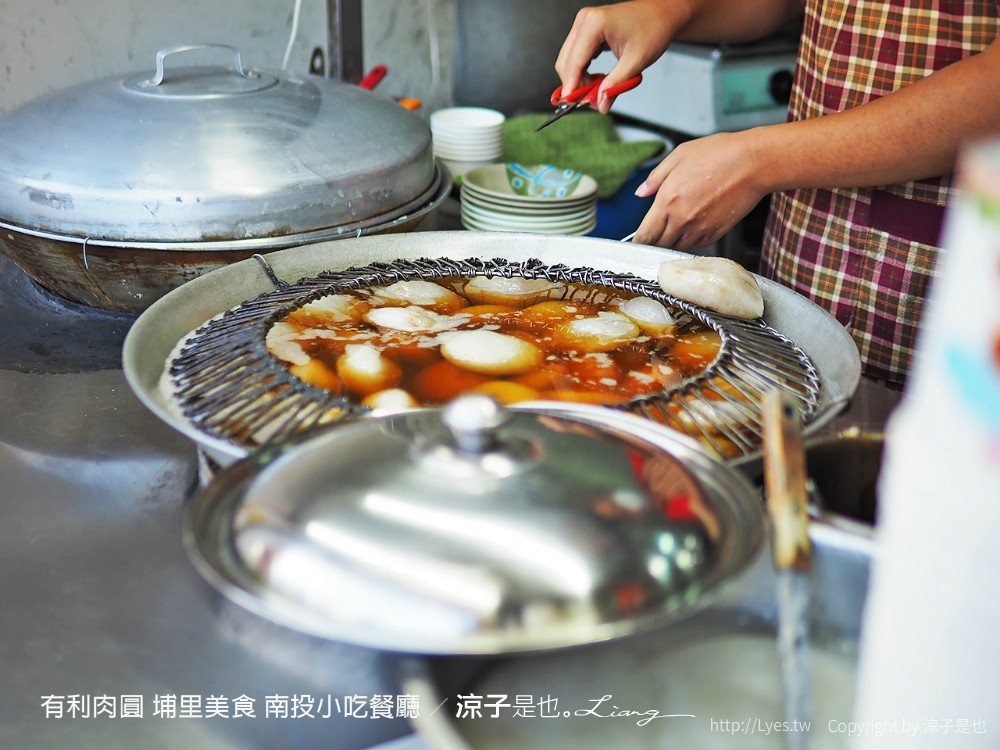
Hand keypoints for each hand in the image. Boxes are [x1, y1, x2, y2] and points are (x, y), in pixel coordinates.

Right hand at [555, 1, 680, 113]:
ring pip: (569, 61)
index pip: (574, 61)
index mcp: (595, 24)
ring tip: (599, 89)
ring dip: (579, 79)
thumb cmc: (653, 29)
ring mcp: (584, 24)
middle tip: (592, 101)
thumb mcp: (635, 61)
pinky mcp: (587, 30)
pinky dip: (583, 72)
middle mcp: (585, 21)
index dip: (572, 85)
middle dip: (576, 84)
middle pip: (566, 62)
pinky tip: (598, 78)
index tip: (572, 104)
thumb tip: (601, 103)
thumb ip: (615, 84)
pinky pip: (576, 56)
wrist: (662, 15)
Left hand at [631, 131, 768, 250]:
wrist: (754, 163)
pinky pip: (697, 245)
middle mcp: (682, 220)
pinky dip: (691, 240)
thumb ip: (656, 178)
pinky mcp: (716, 233)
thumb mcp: (679, 156)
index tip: (637, 241)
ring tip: (676, 227)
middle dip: (654, 241)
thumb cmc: (720, 154)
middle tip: (655, 233)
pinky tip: (694, 225)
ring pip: (678, 247)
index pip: (645, 234)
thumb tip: (641, 192)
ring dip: (673, 241)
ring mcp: (700, 229)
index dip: (638, 241)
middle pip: (659, 245)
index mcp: (667, 201)